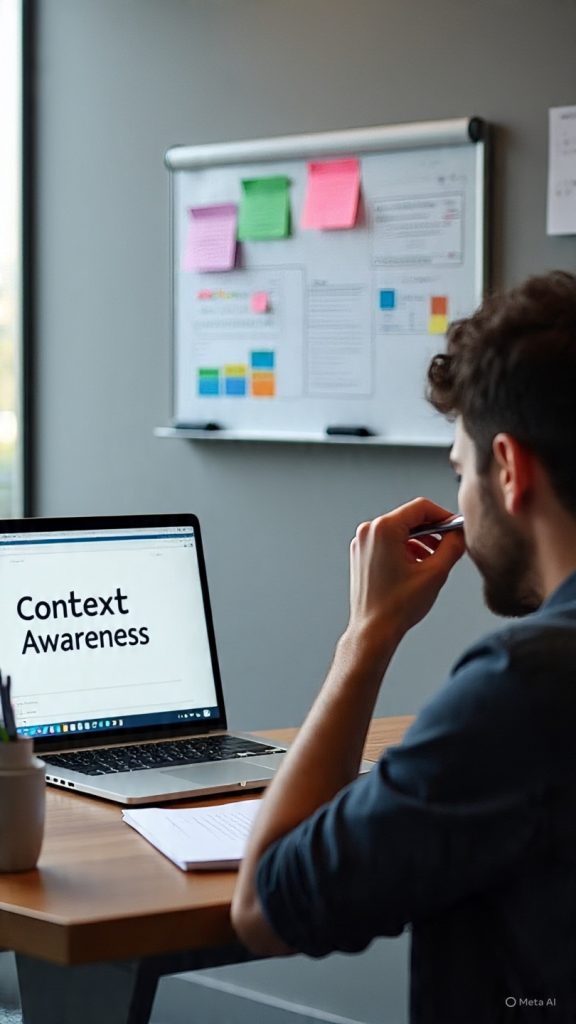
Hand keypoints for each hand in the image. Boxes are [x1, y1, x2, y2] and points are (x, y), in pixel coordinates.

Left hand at [346, 497, 464, 653]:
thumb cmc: (398, 606)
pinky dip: (406, 548)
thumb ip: (452, 546)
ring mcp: (362, 543)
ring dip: (420, 540)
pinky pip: (388, 542)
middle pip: (409, 518)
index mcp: (384, 529)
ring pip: (399, 530)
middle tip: (450, 545)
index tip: (456, 528)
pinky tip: (418, 566)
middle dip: (432, 530)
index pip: (421, 507)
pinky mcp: (361, 555)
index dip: (444, 515)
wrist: (374, 631)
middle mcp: (369, 531)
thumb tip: (460, 533)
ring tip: (434, 559)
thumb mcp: (436, 572)